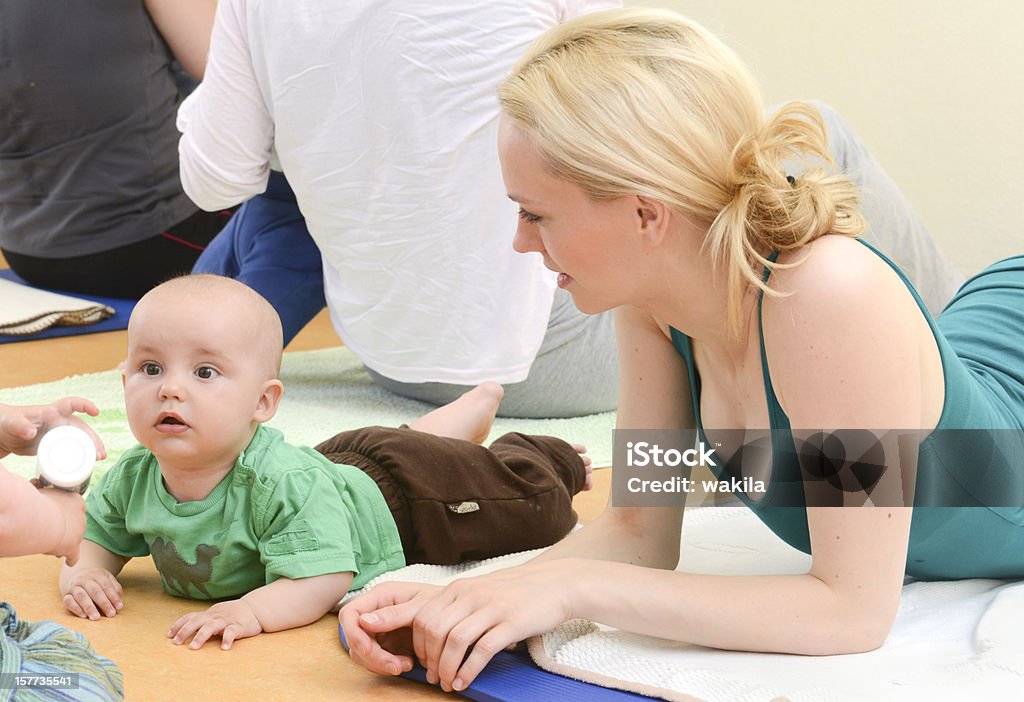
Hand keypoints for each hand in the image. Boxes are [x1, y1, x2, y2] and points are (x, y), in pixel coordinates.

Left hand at [0, 398, 104, 458]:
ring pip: (80, 439)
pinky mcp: (53, 446)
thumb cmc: (5, 422)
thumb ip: (20, 425)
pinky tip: (88, 464)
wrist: (1, 435)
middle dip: (93, 439)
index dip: (84, 406)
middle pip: (81, 427)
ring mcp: (57, 434)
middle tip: (100, 454)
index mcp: (50, 412)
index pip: (71, 404)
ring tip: (100, 459)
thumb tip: (32, 432)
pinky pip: (72, 449)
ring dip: (92, 448)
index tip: (95, 412)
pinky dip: (81, 455)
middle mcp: (58, 422)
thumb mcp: (11, 423)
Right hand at [35, 485, 85, 563]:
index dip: (66, 510)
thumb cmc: (37, 502)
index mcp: (76, 500)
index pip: (76, 505)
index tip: (58, 512)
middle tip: (51, 527)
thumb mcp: (40, 490)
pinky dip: (72, 558)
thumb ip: (40, 487)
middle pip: (75, 523)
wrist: (41, 521)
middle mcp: (81, 516)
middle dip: (65, 526)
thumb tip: (36, 483)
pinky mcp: (72, 547)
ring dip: (64, 540)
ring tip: (52, 541)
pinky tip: (70, 561)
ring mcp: (78, 532)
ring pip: (73, 538)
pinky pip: (75, 555)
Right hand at [62, 567, 123, 619]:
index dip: (113, 597)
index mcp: (97, 574)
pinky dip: (76, 608)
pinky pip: (69, 601)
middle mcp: (84, 579)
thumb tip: (118, 602)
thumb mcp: (107, 580)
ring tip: (96, 617)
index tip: (119, 607)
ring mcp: (74, 587)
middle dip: (104, 603)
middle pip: (95, 591)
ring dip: (89, 607)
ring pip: (81, 596)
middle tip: (111, 614)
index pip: (106, 585)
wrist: (76, 574)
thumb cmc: (96, 582)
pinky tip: (83, 616)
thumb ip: (115, 589)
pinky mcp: (65, 595)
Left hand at [169, 599, 262, 649]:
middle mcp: (215, 616)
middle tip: (176, 642)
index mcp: (209, 614)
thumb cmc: (232, 614)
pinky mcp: (238, 626)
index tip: (169, 635)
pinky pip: (232, 632)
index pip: (190, 616)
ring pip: (211, 626)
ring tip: (193, 648)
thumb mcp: (216, 614)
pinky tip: (224, 648)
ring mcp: (226, 621)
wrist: (255, 609)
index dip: (179, 625)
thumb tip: (185, 631)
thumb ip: (203, 621)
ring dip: (200, 636)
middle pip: (197, 621)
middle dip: (185, 631)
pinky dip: (227, 639)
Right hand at [339, 582, 442, 675]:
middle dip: (373, 656)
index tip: (369, 649)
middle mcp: (375, 611)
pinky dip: (388, 666)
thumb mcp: (422, 606)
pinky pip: (375, 660)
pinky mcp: (386, 643)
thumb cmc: (442, 602)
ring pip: (362, 653)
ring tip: (406, 665)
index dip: (354, 633)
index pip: (350, 614)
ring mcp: (379, 628)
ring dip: (381, 664)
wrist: (456, 614)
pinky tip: (407, 664)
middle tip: (396, 666)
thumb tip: (364, 621)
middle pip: (354, 638)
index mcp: (381, 595)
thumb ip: (394, 614)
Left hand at [408, 562, 574, 691]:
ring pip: (455, 641)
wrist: (556, 583)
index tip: (424, 662)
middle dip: (430, 660)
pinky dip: (469, 670)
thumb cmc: (517, 590)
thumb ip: (458, 604)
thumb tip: (433, 631)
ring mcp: (492, 608)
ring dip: (447, 668)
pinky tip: (465, 682)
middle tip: (434, 677)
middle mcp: (472, 595)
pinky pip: (482, 650)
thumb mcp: (481, 589)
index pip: (423, 616)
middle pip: (435, 630)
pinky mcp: (512, 623)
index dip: (418, 644)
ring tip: (448, 684)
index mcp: (460, 587)